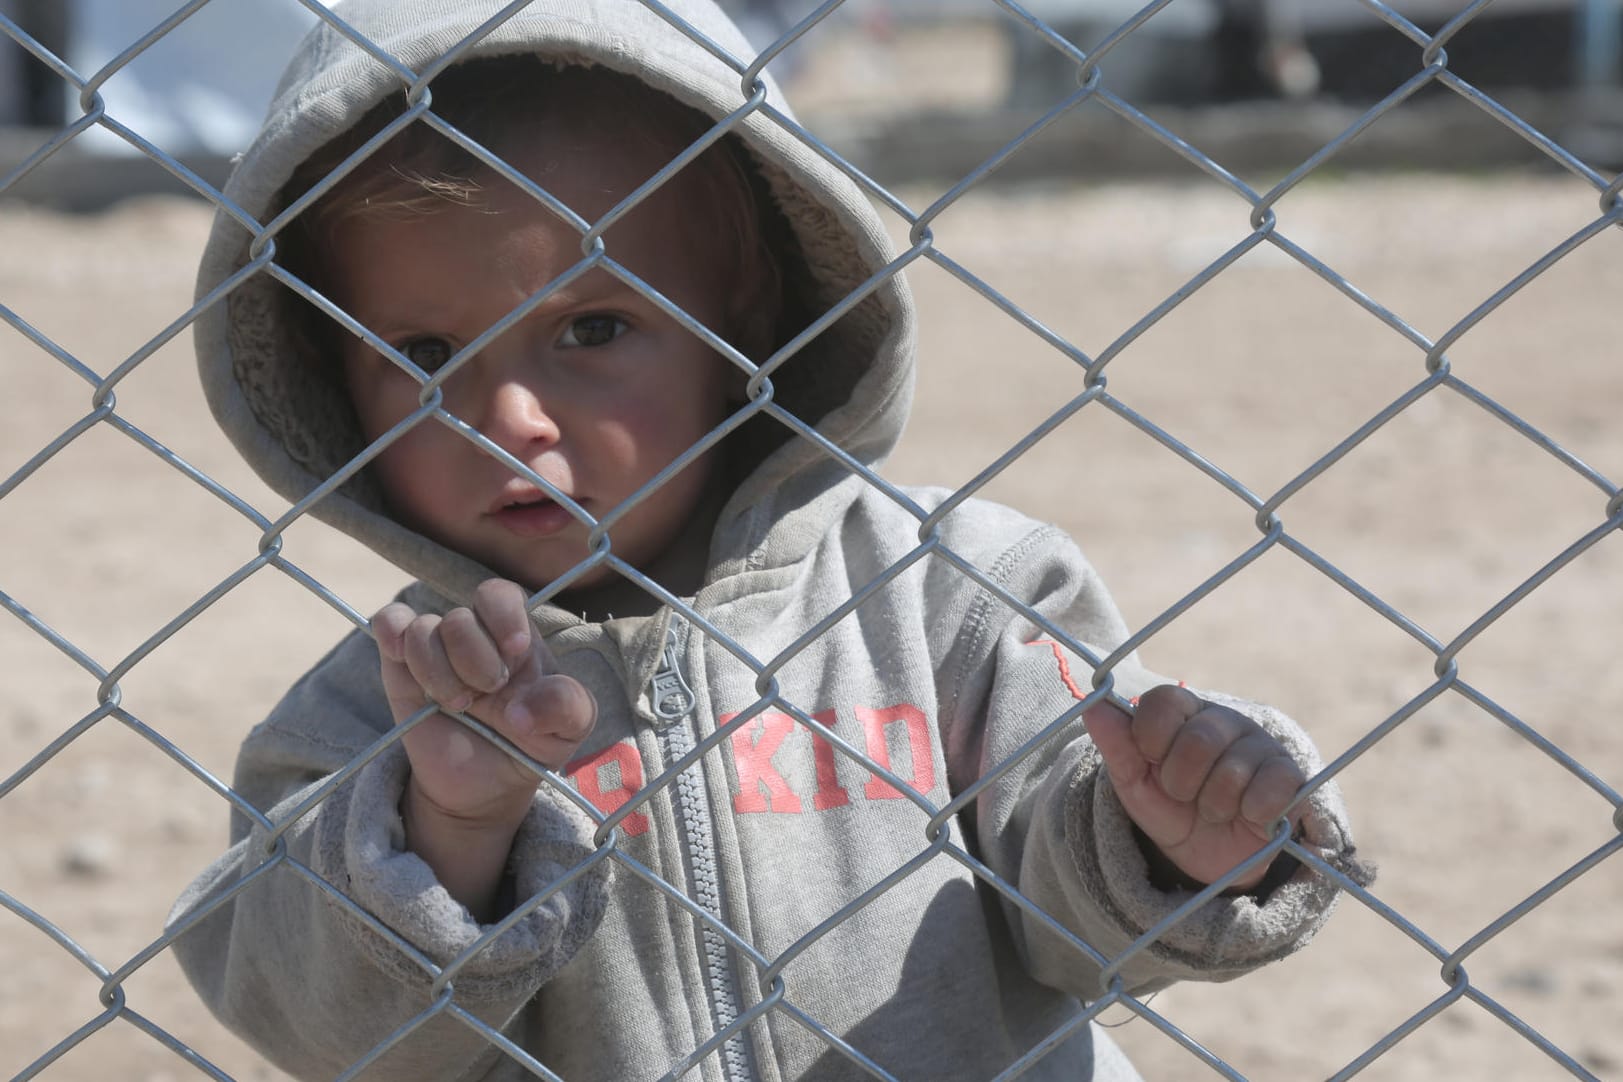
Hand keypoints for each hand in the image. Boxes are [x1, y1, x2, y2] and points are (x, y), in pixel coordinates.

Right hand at [372, 579, 597, 830]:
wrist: (483, 786)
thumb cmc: (529, 744)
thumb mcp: (568, 730)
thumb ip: (566, 707)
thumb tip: (521, 710)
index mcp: (516, 638)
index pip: (502, 596)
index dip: (504, 617)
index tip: (514, 649)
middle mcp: (475, 635)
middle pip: (461, 618)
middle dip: (474, 663)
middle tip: (486, 695)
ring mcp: (436, 648)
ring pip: (423, 629)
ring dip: (438, 674)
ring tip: (457, 705)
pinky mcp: (400, 665)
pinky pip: (390, 623)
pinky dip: (392, 632)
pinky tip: (403, 660)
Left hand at [1083, 685, 1304, 891]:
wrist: (1209, 858)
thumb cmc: (1169, 810)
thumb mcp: (1134, 784)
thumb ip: (1116, 745)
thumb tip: (1093, 705)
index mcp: (1185, 713)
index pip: (1165, 702)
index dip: (1151, 739)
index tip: (1151, 762)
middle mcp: (1225, 721)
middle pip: (1199, 740)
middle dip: (1181, 782)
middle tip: (1184, 795)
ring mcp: (1261, 745)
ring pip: (1232, 772)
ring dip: (1213, 805)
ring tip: (1214, 809)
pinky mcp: (1291, 776)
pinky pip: (1272, 788)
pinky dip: (1251, 812)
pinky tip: (1246, 816)